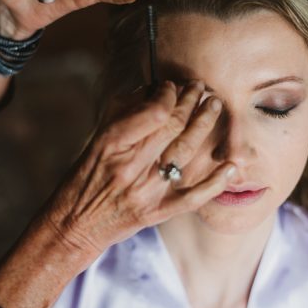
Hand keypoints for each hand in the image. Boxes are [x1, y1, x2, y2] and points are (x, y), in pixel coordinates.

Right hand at [44, 81, 233, 256]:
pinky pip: (193, 196)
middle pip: (174, 127)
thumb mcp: (97, 138)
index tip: (172, 86)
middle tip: (200, 87)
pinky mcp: (157, 211)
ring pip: (186, 152)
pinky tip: (231, 166)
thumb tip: (152, 91)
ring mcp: (147, 190)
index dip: (169, 93)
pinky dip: (215, 182)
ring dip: (204, 125)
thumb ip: (124, 112)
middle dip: (191, 101)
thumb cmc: (86, 176)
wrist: (76, 222)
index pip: (154, 112)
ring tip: (214, 105)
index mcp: (113, 144)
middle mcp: (132, 166)